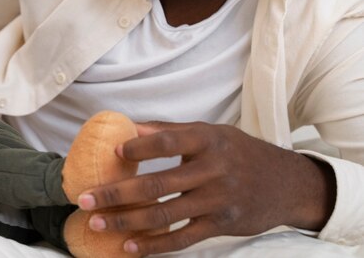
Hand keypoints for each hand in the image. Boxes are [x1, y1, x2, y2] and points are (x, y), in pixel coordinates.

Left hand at [77, 121, 335, 255]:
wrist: (286, 183)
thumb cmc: (239, 152)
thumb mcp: (212, 132)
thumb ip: (172, 131)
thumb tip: (129, 126)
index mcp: (208, 139)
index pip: (169, 141)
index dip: (140, 147)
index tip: (112, 153)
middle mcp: (214, 169)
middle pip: (157, 184)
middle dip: (116, 193)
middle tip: (85, 199)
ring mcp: (218, 201)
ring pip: (164, 214)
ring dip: (126, 221)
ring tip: (95, 223)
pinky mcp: (221, 226)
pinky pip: (182, 239)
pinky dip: (153, 245)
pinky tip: (127, 246)